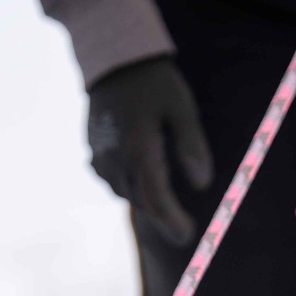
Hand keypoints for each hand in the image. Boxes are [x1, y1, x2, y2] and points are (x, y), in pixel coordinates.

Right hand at [87, 55, 212, 244]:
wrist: (114, 58)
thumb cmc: (154, 82)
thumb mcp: (182, 108)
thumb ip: (192, 146)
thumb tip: (202, 184)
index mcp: (140, 148)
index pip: (156, 198)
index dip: (172, 222)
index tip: (187, 236)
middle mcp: (115, 158)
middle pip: (141, 200)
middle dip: (162, 214)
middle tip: (182, 224)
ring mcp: (100, 155)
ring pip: (124, 193)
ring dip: (144, 199)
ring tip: (164, 200)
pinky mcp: (92, 150)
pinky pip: (110, 180)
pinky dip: (127, 185)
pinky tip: (139, 176)